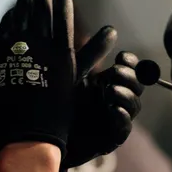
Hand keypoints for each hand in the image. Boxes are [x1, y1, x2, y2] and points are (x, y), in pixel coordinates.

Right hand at [0, 0, 78, 154]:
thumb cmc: (1, 120)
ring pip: (47, 15)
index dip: (15, 11)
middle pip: (28, 14)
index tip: (20, 1)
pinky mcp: (64, 59)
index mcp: (2, 51)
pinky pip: (66, 27)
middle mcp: (23, 47)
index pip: (8, 24)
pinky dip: (66, 10)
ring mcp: (45, 51)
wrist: (29, 139)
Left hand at [64, 33, 143, 170]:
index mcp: (106, 82)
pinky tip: (114, 110)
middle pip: (136, 86)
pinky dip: (122, 118)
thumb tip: (109, 29)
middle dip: (128, 77)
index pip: (129, 69)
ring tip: (110, 91)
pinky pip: (123, 130)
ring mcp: (112, 121)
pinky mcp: (108, 141)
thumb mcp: (68, 75)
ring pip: (134, 106)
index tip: (120, 56)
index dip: (130, 62)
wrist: (36, 139)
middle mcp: (113, 100)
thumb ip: (88, 54)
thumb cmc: (51, 105)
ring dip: (126, 96)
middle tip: (113, 72)